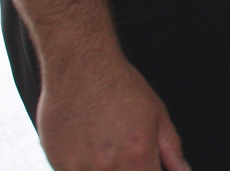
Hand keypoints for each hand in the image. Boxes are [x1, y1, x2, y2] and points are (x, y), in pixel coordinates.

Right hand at [37, 53, 189, 170]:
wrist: (82, 67)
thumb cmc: (119, 86)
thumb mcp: (157, 114)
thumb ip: (171, 150)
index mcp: (137, 156)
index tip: (146, 164)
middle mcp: (108, 166)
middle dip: (129, 168)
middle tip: (123, 146)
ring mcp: (80, 168)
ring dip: (104, 167)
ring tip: (105, 143)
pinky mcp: (58, 163)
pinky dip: (83, 166)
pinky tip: (87, 146)